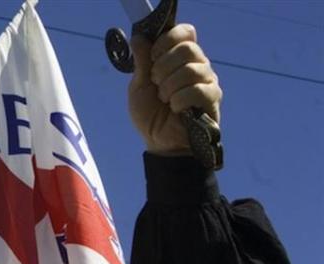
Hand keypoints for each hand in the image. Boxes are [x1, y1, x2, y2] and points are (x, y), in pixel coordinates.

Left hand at [128, 24, 220, 155]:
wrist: (160, 144)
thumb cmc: (151, 115)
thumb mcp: (139, 88)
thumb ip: (142, 63)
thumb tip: (138, 38)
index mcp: (181, 59)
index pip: (185, 32)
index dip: (166, 42)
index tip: (152, 59)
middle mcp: (198, 65)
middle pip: (187, 48)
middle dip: (163, 67)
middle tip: (156, 84)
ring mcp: (208, 81)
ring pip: (191, 70)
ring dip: (169, 87)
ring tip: (164, 100)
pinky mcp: (212, 98)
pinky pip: (197, 90)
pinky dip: (179, 100)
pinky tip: (175, 109)